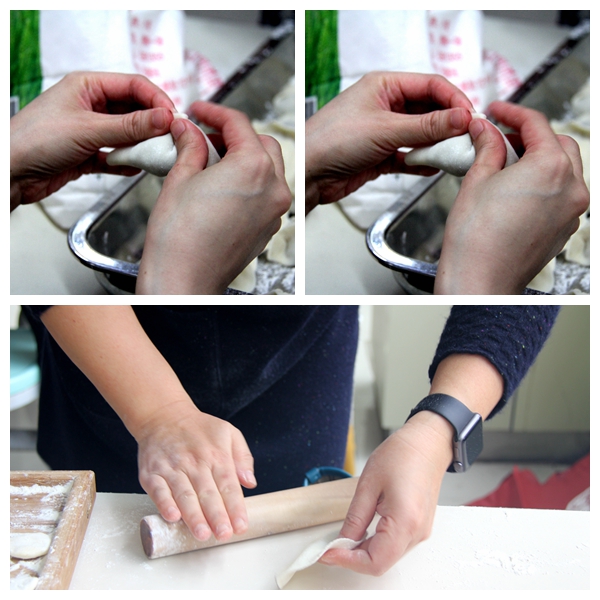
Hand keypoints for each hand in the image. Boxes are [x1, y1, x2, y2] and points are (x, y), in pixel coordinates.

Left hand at [10, 71, 174, 209]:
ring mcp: (90, 130)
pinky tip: (136, 169)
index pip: (134, 85)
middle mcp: (91, 105)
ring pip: (127, 134)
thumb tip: (164, 118)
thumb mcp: (89, 129)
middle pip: (134, 111)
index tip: (174, 119)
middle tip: (170, 140)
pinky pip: (117, 155)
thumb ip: (130, 126)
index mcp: (88, 86)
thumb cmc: (36, 140)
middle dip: (153, 126)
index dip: (157, 100)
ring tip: (156, 156)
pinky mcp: (88, 153)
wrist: (11, 173)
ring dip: (141, 145)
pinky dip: (127, 162)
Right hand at [136, 101, 291, 294]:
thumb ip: (190, 147)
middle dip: (235, 135)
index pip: (239, 124)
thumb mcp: (180, 178)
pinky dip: (251, 183)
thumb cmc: (180, 238)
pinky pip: (267, 194)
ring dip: (246, 158)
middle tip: (206, 137)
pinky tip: (224, 187)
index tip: (200, 112)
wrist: (185, 279)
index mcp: (254, 167)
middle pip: (262, 144)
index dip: (215, 112)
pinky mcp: (269, 228)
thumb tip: (189, 131)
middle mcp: (273, 188)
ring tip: (213, 162)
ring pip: (270, 169)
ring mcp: (275, 211)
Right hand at [137, 400, 256, 541]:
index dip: (235, 507)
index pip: (228, 484)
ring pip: (184, 494)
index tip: (241, 525)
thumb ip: (243, 457)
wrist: (164, 416)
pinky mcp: (152, 473)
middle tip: (224, 534)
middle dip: (217, 516)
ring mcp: (172, 467)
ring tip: (202, 533)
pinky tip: (173, 516)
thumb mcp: (229, 433)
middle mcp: (195, 462)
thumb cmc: (200, 429)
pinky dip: (164, 504)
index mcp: (216, 454)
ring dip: (193, 515)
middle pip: (207, 492)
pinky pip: (158, 490)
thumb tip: (250, 482)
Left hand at [305, 71, 473, 211]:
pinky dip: (421, 162)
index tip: (471, 118)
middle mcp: (385, 106)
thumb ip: (426, 126)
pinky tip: (432, 168)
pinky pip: (408, 156)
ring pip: (420, 135)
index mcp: (384, 86)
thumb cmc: (332, 140)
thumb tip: (461, 119)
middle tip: (466, 140)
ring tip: (452, 156)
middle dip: (448, 126)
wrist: (307, 174)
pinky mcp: (380, 155)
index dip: (454, 100)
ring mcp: (383, 131)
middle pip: (429, 111)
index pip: (431, 85)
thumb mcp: (385, 130)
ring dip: (436, 146)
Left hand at [320, 411, 452, 574]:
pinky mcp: (418, 528)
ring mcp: (420, 532)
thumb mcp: (368, 483)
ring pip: (387, 556)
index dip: (347, 561)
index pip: (375, 562)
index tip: (327, 553)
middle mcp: (416, 533)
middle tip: (330, 545)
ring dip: (364, 551)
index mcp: (405, 522)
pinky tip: (362, 531)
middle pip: (381, 562)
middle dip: (353, 557)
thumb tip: (341, 542)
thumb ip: (355, 518)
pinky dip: (375, 544)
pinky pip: (394, 546)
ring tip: (344, 537)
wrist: (426, 444)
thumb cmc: (402, 455)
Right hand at [435, 101, 589, 293]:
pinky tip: (517, 189)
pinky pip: (561, 194)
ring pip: (565, 169)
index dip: (512, 113)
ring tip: (508, 164)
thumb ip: (487, 148)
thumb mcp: (476, 180)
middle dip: (531, 136)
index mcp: (550, 167)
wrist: (479, 280)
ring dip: (540, 159)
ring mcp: (572, 210)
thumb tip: (485, 130)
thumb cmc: (475, 239)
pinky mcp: (565, 229)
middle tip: (501, 138)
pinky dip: (544, 184)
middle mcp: (571, 187)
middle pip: (558, 143)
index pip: (536, 124)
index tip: (497, 112)